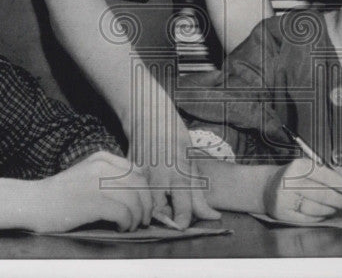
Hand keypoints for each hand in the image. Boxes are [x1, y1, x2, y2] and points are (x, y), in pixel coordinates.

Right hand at [30, 151, 151, 232]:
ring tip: (132, 226)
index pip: (137, 171)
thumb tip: (138, 191)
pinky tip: (121, 228)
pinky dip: (127, 223)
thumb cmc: (60, 194)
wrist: (34, 203)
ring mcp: (98, 183)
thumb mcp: (87, 174)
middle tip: (144, 220)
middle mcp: (102, 166)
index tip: (144, 204)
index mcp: (102, 158)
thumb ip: (109, 175)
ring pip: (135, 200)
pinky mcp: (94, 201)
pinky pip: (124, 213)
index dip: (145, 190)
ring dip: (138, 217)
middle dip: (146, 204)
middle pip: (139, 184)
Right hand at [131, 111, 220, 228]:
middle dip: (166, 217)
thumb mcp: (191, 162)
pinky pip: (134, 193)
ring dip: (152, 208)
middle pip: (161, 213)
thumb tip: (213, 216)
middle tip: (171, 211)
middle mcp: (159, 177)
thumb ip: (198, 192)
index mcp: (180, 174)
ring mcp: (142, 176)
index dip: (184, 222)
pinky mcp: (128, 174)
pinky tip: (145, 188)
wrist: (150, 116)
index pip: (183, 209)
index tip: (183, 224)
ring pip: (146, 206)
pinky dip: (140, 196)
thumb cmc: (175, 138)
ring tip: (158, 199)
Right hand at [264, 157, 341, 223]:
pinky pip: (309, 218)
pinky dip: (321, 216)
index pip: (328, 176)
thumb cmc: (295, 176)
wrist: (268, 187)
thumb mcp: (311, 167)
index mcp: (299, 166)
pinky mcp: (283, 213)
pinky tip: (324, 212)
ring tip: (338, 207)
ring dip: (333, 210)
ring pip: (318, 208)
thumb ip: (334, 173)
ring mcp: (286, 199)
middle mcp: (290, 181)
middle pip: (324, 194)